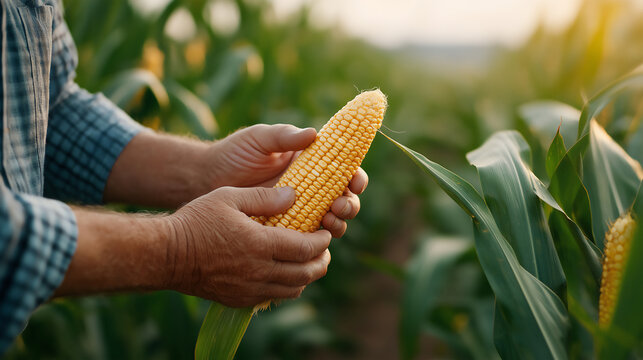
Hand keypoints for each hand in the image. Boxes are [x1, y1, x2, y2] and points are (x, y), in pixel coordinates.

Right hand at [166, 186, 331, 306]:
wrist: (167, 255)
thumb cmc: (196, 221)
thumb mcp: (228, 197)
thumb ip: (264, 197)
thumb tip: (294, 195)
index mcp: (260, 243)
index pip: (305, 248)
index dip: (322, 241)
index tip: (325, 231)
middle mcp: (259, 271)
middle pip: (306, 273)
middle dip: (321, 261)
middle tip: (324, 249)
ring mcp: (249, 289)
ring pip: (293, 289)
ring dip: (307, 276)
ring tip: (309, 262)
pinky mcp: (240, 299)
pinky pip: (274, 297)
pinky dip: (287, 287)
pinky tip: (285, 274)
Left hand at [208, 124, 368, 237]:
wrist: (206, 180)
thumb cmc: (234, 154)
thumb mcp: (259, 139)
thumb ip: (285, 136)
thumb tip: (315, 135)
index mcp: (310, 163)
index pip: (344, 171)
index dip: (356, 177)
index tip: (355, 182)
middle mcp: (311, 187)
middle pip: (345, 199)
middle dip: (349, 205)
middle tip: (338, 206)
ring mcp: (300, 210)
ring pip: (332, 222)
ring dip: (337, 224)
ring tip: (327, 221)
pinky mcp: (286, 229)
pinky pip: (308, 239)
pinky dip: (315, 241)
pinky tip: (310, 240)